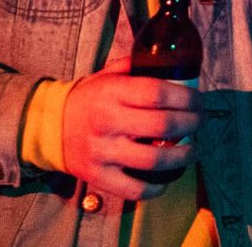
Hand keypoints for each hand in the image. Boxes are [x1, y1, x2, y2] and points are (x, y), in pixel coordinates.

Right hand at [61, 62, 203, 200]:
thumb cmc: (89, 98)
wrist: (50, 126)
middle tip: (201, 122)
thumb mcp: (108, 74)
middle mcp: (107, 121)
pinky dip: (156, 188)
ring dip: (184, 156)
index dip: (186, 97)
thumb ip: (136, 67)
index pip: (157, 93)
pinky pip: (135, 189)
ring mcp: (102, 152)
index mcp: (112, 92)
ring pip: (154, 160)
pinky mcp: (98, 177)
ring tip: (194, 149)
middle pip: (163, 125)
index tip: (198, 100)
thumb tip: (172, 63)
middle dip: (192, 123)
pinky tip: (167, 178)